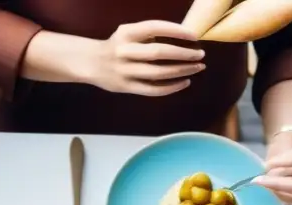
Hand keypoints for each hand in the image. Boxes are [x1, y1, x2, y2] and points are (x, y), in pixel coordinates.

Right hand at [85, 21, 203, 96]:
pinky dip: (170, 87)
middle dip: (183, 54)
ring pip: (158, 73)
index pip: (156, 28)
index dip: (177, 31)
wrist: (91, 63)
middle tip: (200, 55)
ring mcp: (124, 71)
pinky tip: (184, 82)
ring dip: (181, 71)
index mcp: (126, 33)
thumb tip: (183, 40)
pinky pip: (152, 89)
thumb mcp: (129, 32)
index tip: (195, 36)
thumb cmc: (118, 45)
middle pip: (158, 53)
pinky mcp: (125, 87)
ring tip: (197, 68)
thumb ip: (150, 34)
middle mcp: (124, 51)